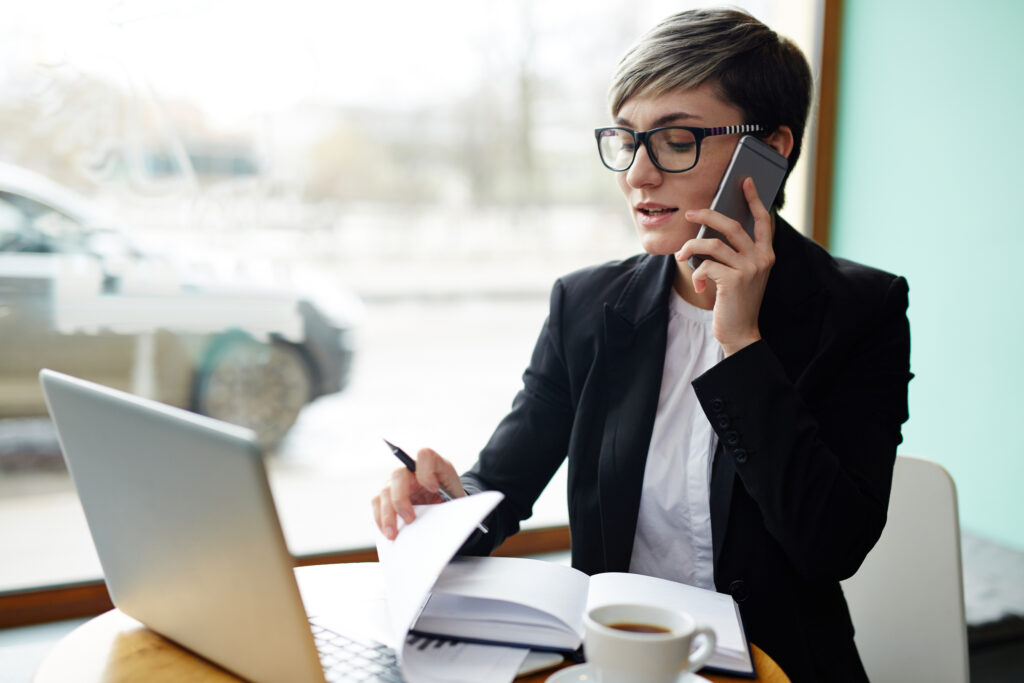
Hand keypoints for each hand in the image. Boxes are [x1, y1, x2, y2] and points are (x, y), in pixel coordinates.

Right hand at [371, 448, 466, 539]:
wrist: (446, 501)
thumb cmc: (451, 495)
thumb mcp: (456, 495)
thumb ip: (449, 500)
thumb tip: (439, 520)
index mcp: (433, 464)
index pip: (425, 455)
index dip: (426, 471)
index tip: (434, 489)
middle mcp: (411, 469)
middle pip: (398, 475)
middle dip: (401, 499)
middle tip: (410, 519)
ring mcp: (397, 481)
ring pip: (384, 491)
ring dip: (387, 515)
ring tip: (393, 534)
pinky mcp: (388, 494)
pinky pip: (377, 503)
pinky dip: (380, 519)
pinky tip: (388, 532)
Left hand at [676, 177, 774, 355]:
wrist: (741, 333)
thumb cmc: (736, 302)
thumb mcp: (741, 274)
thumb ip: (734, 253)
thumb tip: (710, 230)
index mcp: (766, 254)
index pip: (762, 221)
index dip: (754, 199)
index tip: (744, 181)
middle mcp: (761, 259)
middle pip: (731, 225)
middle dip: (707, 215)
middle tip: (689, 212)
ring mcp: (749, 269)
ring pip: (713, 244)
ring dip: (691, 247)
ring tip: (681, 254)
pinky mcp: (734, 280)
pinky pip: (706, 265)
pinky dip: (697, 274)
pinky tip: (701, 287)